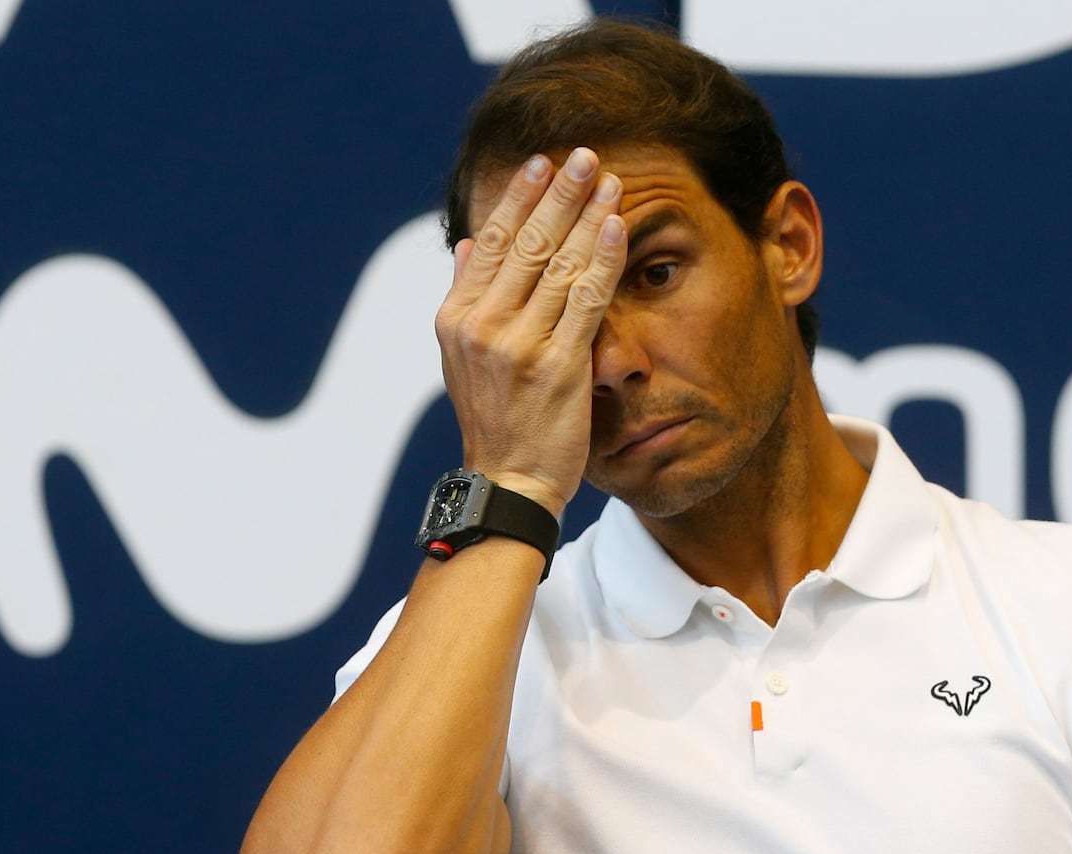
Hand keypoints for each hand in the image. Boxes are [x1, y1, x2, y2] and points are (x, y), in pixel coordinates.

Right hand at [435, 148, 626, 516]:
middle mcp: (482, 326)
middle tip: (584, 154)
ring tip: (607, 179)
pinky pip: (584, 298)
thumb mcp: (462, 358)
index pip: (489, 242)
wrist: (510, 481)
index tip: (540, 163)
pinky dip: (601, 258)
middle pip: (525, 243)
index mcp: (457, 318)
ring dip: (585, 215)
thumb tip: (464, 242)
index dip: (517, 198)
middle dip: (557, 194)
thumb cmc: (495, 419)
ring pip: (556, 264)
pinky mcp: (557, 365)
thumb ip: (465, 295)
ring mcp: (518, 345)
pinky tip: (615, 226)